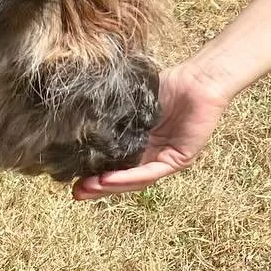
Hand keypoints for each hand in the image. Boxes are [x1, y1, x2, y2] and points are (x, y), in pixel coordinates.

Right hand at [71, 64, 231, 200]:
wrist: (198, 78)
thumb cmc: (170, 84)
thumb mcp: (135, 102)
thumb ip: (115, 114)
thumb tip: (80, 117)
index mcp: (142, 142)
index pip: (117, 163)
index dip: (96, 173)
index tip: (72, 178)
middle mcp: (153, 154)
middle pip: (124, 177)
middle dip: (98, 187)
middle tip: (75, 192)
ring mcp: (166, 159)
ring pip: (135, 180)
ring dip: (110, 186)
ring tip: (87, 188)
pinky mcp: (179, 159)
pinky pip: (151, 173)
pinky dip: (129, 178)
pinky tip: (108, 179)